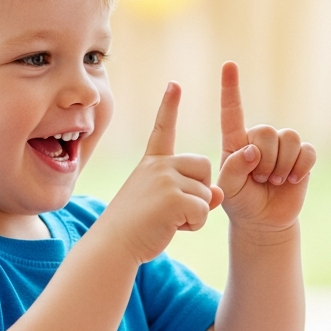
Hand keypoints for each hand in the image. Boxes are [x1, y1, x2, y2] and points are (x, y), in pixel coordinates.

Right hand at [98, 83, 223, 263]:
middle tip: (175, 209)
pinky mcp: (174, 198)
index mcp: (151, 163)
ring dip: (195, 213)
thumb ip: (190, 194)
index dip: (169, 106)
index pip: (162, 130)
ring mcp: (166, 179)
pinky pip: (204, 209)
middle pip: (204, 166)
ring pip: (206, 193)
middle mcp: (159, 165)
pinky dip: (194, 224)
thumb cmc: (136, 228)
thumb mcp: (163, 204)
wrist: (113, 246)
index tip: (174, 84)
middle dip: (200, 189)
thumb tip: (217, 193)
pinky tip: (171, 227)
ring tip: (167, 221)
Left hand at [215, 61, 315, 233]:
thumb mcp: (228, 190)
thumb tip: (252, 150)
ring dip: (282, 164)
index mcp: (236, 142)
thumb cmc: (241, 202)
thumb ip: (233, 169)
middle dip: (265, 160)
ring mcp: (283, 146)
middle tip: (260, 179)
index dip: (231, 88)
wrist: (265, 221)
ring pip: (288, 138)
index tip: (229, 65)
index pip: (232, 111)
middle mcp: (260, 138)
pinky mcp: (302, 156)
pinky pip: (307, 151)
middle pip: (267, 131)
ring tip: (275, 180)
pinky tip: (292, 179)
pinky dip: (300, 167)